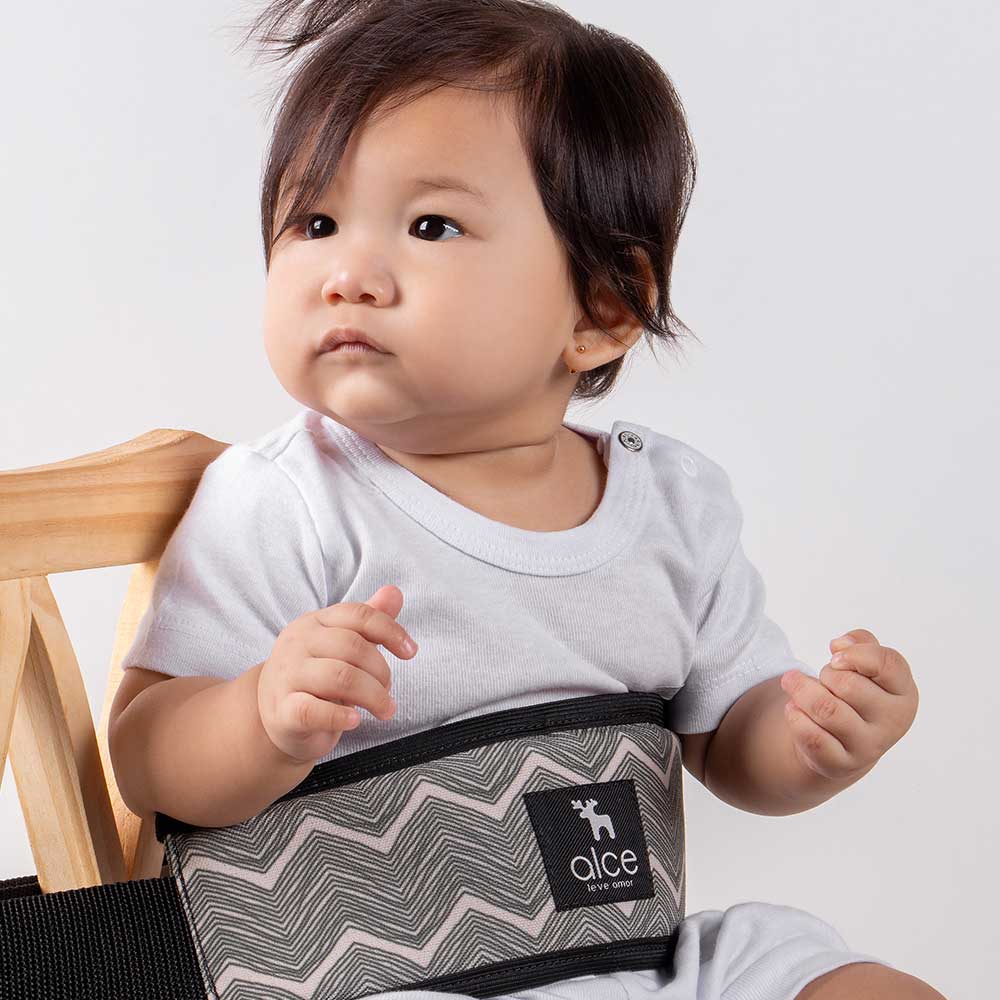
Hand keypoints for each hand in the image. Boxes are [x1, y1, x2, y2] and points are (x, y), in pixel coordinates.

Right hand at [257, 584, 417, 765]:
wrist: (276, 714)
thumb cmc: (317, 676)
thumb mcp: (341, 645)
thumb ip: (368, 621)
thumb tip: (395, 592)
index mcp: (314, 622)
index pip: (358, 614)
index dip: (390, 631)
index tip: (411, 652)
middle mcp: (297, 643)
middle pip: (352, 647)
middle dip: (381, 671)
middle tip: (388, 691)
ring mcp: (287, 676)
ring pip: (338, 677)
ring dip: (372, 696)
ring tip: (384, 709)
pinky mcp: (283, 711)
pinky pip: (312, 710)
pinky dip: (339, 716)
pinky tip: (355, 721)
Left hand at [779, 628, 918, 781]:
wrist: (843, 744)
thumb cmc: (855, 695)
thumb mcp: (866, 666)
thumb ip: (861, 643)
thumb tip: (840, 645)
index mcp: (904, 694)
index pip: (889, 664)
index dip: (857, 654)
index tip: (836, 657)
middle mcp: (892, 723)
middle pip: (848, 685)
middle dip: (826, 674)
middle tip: (823, 678)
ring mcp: (868, 747)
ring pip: (825, 709)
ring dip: (801, 690)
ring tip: (794, 684)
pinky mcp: (840, 764)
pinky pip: (810, 735)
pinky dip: (794, 715)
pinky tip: (794, 709)